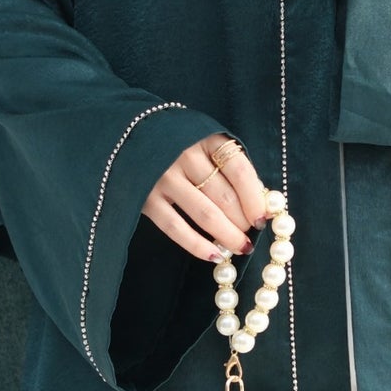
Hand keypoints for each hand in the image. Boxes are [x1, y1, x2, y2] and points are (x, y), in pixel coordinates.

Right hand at [143, 133, 269, 262]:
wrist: (127, 135)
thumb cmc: (179, 143)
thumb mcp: (207, 142)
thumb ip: (231, 167)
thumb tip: (260, 203)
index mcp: (206, 138)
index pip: (239, 171)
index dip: (255, 198)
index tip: (263, 219)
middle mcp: (185, 155)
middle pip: (223, 196)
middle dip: (242, 221)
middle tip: (249, 236)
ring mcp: (163, 177)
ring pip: (204, 214)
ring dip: (226, 236)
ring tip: (240, 247)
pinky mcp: (145, 198)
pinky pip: (176, 227)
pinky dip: (197, 245)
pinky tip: (213, 256)